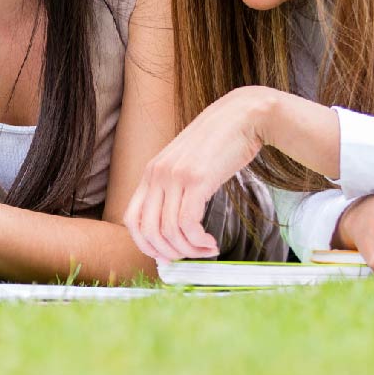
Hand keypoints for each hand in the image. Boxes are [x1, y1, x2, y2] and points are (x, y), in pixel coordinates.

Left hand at [124, 87, 282, 261]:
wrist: (242, 117)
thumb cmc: (219, 144)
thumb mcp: (187, 165)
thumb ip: (176, 189)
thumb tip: (176, 228)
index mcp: (150, 173)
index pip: (131, 220)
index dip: (146, 245)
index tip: (168, 256)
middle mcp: (156, 174)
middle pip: (148, 231)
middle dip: (169, 253)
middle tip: (191, 257)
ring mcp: (174, 176)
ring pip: (168, 231)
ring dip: (189, 250)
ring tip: (207, 250)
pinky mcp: (196, 178)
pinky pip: (187, 222)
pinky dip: (198, 241)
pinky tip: (211, 242)